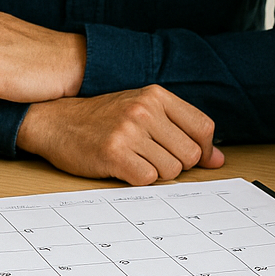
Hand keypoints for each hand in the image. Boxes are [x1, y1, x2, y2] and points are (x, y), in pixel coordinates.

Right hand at [15, 85, 224, 185]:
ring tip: (135, 161)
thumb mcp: (141, 110)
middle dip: (177, 164)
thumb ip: (180, 128)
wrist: (56, 121)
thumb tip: (218, 159)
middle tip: (153, 159)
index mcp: (156, 95)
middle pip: (190, 154)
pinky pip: (148, 180)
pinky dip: (139, 180)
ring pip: (171, 170)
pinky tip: (123, 168)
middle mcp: (144, 109)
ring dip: (156, 173)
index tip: (195, 158)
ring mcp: (129, 131)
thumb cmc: (102, 119)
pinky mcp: (114, 153)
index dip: (204, 150)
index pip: (203, 127)